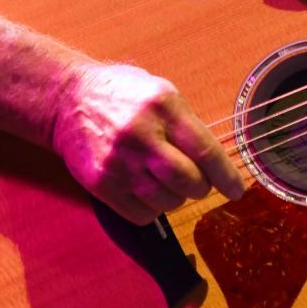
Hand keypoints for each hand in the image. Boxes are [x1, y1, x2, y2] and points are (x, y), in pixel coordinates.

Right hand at [51, 62, 245, 224]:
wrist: (68, 100)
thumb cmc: (122, 95)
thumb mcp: (162, 93)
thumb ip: (188, 124)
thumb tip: (217, 163)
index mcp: (163, 107)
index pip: (206, 151)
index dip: (226, 176)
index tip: (237, 190)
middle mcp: (141, 135)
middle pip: (189, 182)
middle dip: (200, 187)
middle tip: (195, 181)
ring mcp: (119, 162)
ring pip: (168, 201)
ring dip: (175, 197)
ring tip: (163, 179)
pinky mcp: (101, 183)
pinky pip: (142, 214)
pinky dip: (152, 208)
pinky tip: (145, 188)